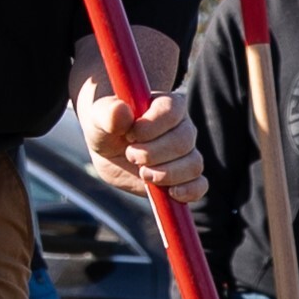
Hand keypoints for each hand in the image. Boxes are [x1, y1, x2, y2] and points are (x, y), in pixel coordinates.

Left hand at [73, 38, 203, 203]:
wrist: (109, 150)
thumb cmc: (106, 128)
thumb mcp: (98, 118)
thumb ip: (107, 114)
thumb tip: (120, 110)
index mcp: (166, 105)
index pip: (172, 111)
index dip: (151, 126)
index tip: (129, 135)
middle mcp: (182, 127)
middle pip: (183, 141)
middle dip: (153, 154)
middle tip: (131, 155)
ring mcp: (186, 153)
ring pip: (192, 165)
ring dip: (166, 174)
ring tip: (143, 174)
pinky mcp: (184, 178)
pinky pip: (199, 185)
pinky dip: (189, 191)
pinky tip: (171, 193)